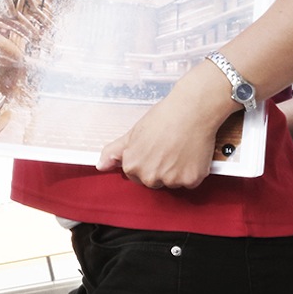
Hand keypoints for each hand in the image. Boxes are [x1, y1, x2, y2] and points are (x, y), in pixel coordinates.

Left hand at [98, 87, 220, 189]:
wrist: (191, 111)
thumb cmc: (164, 118)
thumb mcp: (133, 133)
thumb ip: (114, 152)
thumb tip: (101, 166)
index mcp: (133, 165)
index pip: (134, 175)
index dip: (143, 162)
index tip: (151, 151)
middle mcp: (150, 176)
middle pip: (153, 182)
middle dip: (159, 169)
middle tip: (166, 148)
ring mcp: (171, 179)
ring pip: (172, 183)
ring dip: (176, 171)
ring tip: (178, 149)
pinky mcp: (191, 180)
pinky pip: (190, 183)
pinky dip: (192, 172)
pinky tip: (190, 154)